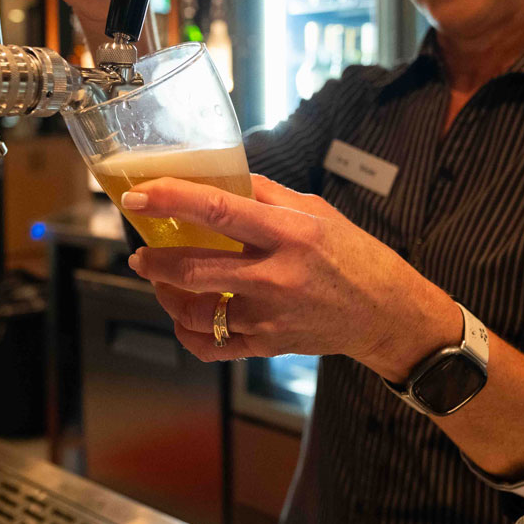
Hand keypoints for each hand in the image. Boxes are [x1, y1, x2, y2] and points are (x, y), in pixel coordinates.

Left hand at [123, 175, 458, 373]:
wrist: (385, 313)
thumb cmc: (353, 255)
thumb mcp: (317, 210)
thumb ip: (266, 194)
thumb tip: (221, 177)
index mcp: (289, 233)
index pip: (218, 211)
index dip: (171, 201)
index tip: (137, 196)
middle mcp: (275, 277)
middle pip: (194, 269)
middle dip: (153, 259)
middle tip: (139, 249)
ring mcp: (269, 317)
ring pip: (194, 312)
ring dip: (164, 293)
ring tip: (158, 278)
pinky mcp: (267, 346)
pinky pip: (210, 346)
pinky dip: (186, 331)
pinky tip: (182, 314)